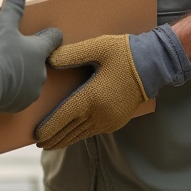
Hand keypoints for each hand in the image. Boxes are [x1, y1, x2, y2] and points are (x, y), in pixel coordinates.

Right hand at [0, 0, 62, 113]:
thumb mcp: (4, 26)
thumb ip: (13, 8)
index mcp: (40, 51)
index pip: (54, 39)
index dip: (50, 35)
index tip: (47, 34)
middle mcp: (41, 72)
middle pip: (39, 61)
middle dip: (29, 57)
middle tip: (13, 52)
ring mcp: (32, 90)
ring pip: (30, 79)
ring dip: (21, 75)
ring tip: (5, 69)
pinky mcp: (21, 105)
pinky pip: (19, 95)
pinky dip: (12, 90)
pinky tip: (0, 85)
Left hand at [34, 35, 146, 149]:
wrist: (154, 64)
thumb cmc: (124, 53)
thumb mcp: (97, 47)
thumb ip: (72, 54)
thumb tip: (49, 59)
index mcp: (92, 97)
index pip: (64, 117)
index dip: (49, 127)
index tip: (36, 135)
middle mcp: (100, 113)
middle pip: (71, 131)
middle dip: (54, 138)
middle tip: (39, 144)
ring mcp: (110, 119)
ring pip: (82, 134)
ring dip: (66, 140)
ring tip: (52, 143)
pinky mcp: (117, 121)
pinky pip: (93, 132)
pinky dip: (80, 136)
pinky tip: (74, 136)